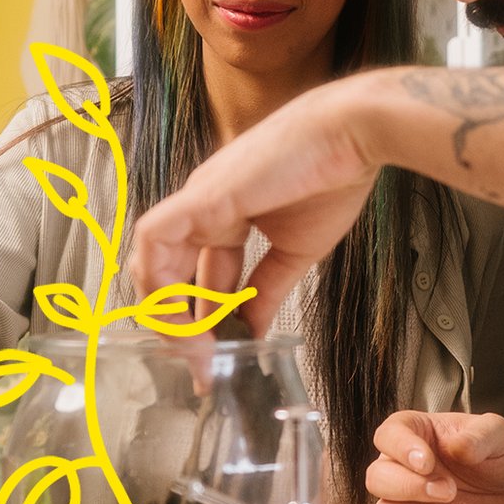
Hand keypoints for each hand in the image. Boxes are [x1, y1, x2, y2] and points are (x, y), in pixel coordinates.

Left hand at [128, 74, 386, 337]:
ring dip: (167, 313)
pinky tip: (183, 317)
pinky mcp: (202, 197)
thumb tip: (255, 329)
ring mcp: (199, 201)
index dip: (203, 323)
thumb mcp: (296, 250)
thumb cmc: (333, 179)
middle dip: (179, 327)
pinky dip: (159, 281)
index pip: (198, 277)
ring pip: (152, 259)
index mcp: (226, 217)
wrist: (351, 136)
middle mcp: (204, 209)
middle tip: (200, 367)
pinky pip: (154, 239)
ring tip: (194, 350)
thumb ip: (268, 289)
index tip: (215, 360)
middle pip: (168, 274)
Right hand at [365, 411, 503, 503]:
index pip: (387, 436)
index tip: (427, 463)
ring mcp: (403, 500)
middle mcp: (400, 466)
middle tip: (450, 491)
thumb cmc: (499, 455)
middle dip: (410, 488)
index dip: (400, 449)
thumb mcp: (498, 433)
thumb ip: (479, 436)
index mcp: (414, 432)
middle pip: (376, 478)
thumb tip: (456, 447)